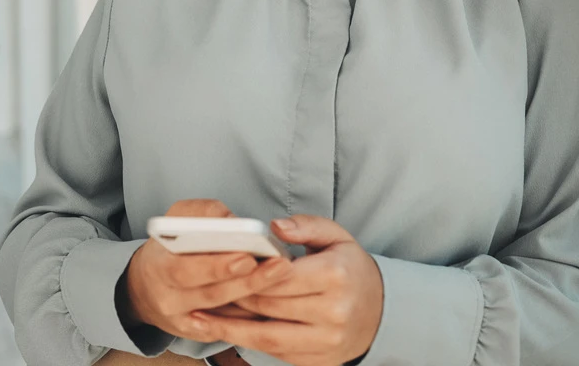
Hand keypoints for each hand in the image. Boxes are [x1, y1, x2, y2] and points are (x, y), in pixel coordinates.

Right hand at [121, 199, 293, 341]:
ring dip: (255, 296)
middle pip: (210, 295)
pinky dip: (250, 315)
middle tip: (277, 267)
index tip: (246, 255)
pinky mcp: (196, 335)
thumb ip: (202, 213)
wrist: (145, 287)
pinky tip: (273, 299)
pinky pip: (227, 328)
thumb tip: (233, 220)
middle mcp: (167, 299)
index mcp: (158, 266)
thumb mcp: (175, 220)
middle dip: (246, 281)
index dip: (217, 265)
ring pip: (223, 314)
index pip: (185, 269)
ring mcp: (182, 321)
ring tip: (282, 276)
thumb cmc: (167, 249)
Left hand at [190, 215, 383, 365]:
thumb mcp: (337, 237)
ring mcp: (327, 341)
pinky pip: (276, 353)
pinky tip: (225, 332)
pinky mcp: (319, 361)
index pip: (281, 275)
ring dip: (230, 328)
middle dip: (233, 297)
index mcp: (336, 275)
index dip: (248, 271)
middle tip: (201, 288)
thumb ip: (306, 226)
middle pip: (270, 305)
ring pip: (267, 336)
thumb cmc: (350, 269)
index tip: (220, 265)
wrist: (380, 312)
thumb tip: (273, 227)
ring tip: (198, 317)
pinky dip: (248, 343)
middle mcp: (333, 312)